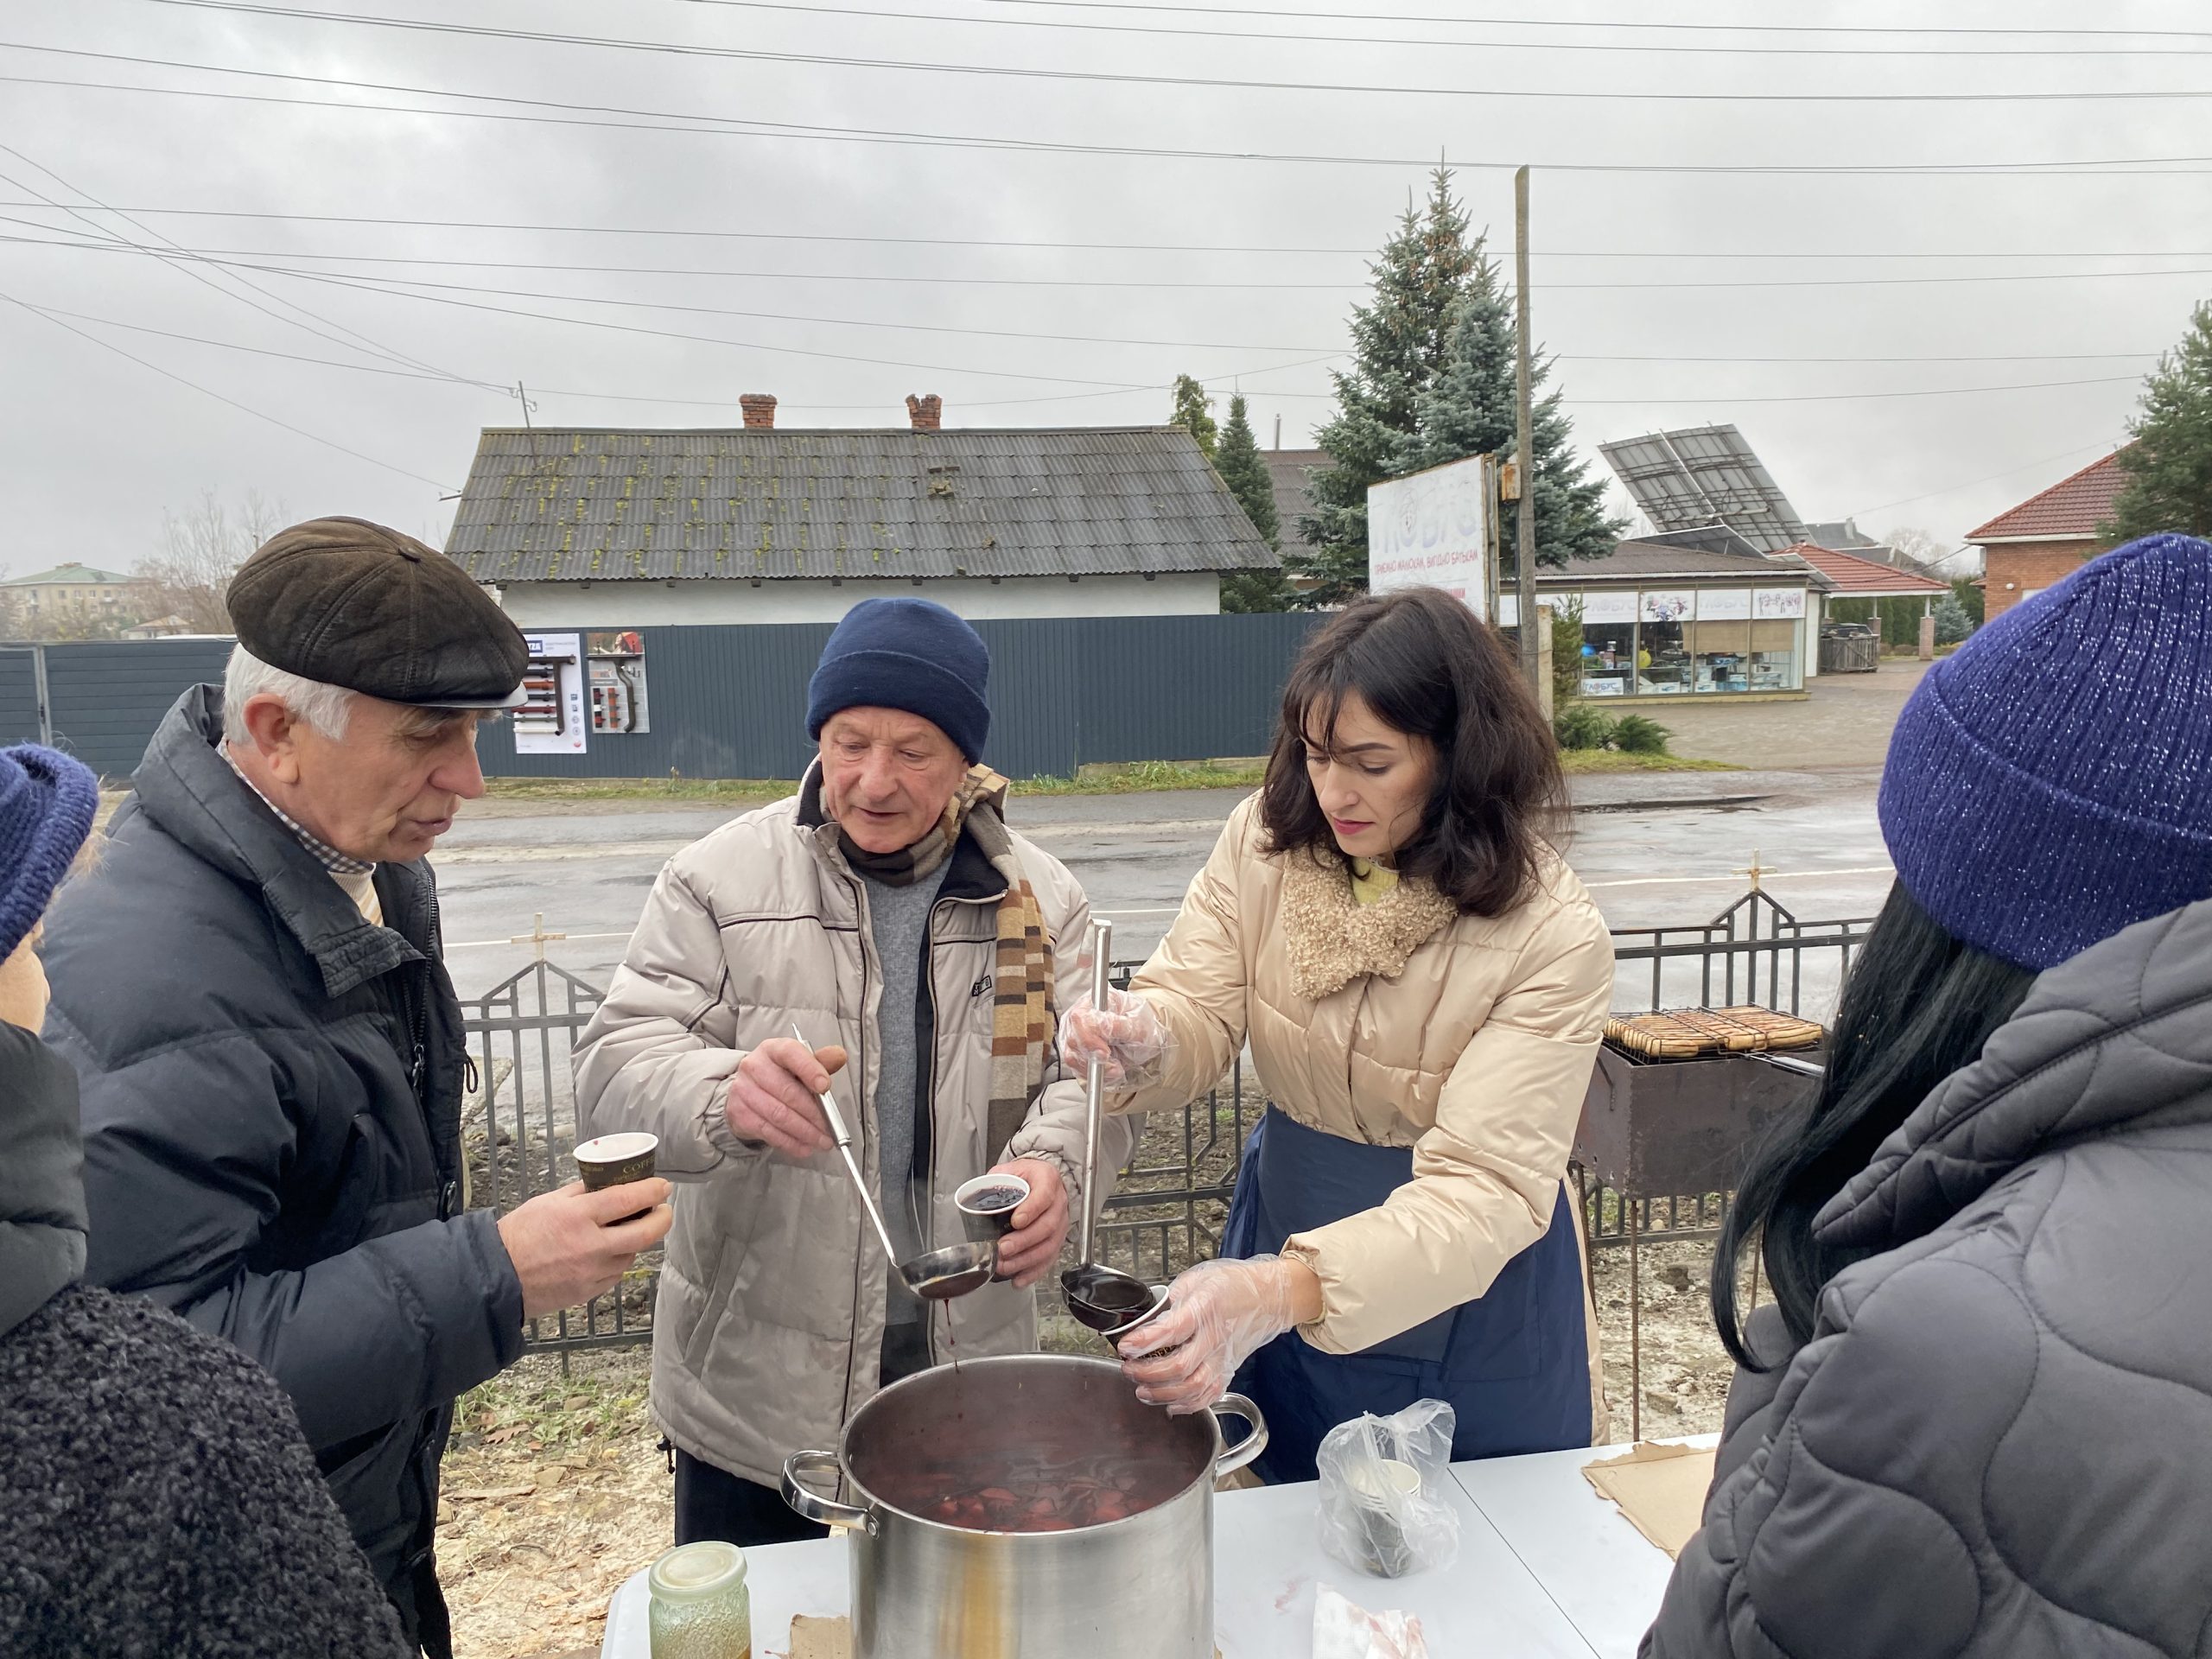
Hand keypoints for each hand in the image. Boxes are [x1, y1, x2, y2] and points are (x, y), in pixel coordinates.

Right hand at [497, 1179, 673, 1319]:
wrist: (497, 1277)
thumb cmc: (518, 1235)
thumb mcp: (548, 1201)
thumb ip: (582, 1193)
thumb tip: (610, 1184)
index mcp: (577, 1217)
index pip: (627, 1200)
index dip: (651, 1191)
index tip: (663, 1186)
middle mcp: (590, 1246)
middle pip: (644, 1233)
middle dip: (662, 1218)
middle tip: (664, 1209)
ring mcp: (591, 1272)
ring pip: (632, 1254)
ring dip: (638, 1240)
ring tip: (631, 1228)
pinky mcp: (589, 1292)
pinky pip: (616, 1273)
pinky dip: (619, 1259)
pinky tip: (611, 1251)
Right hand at [726, 1041, 846, 1157]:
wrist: (746, 1091)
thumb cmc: (777, 1076)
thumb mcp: (798, 1064)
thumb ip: (820, 1062)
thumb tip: (839, 1056)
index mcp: (773, 1049)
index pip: (791, 1054)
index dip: (810, 1070)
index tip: (825, 1087)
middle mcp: (755, 1066)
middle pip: (788, 1091)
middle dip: (814, 1113)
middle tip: (830, 1127)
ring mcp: (744, 1090)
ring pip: (779, 1115)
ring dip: (805, 1131)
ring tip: (821, 1140)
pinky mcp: (740, 1113)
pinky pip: (769, 1131)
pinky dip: (790, 1142)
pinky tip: (804, 1146)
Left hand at [989, 1159, 1068, 1287]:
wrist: (1038, 1181)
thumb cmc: (1023, 1176)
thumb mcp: (1008, 1170)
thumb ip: (994, 1181)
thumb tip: (977, 1197)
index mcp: (1048, 1180)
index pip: (1044, 1195)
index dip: (1032, 1210)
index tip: (1016, 1221)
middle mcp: (1059, 1203)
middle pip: (1048, 1226)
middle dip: (1024, 1241)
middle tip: (1003, 1248)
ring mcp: (1061, 1224)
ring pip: (1049, 1246)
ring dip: (1026, 1260)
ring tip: (1005, 1266)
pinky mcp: (1057, 1241)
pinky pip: (1049, 1260)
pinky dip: (1033, 1272)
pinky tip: (1018, 1280)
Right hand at [1057, 989, 1168, 1088]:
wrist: (1142, 1038)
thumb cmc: (1140, 1025)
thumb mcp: (1138, 1024)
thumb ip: (1119, 1026)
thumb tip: (1103, 1029)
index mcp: (1094, 1001)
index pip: (1079, 1019)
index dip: (1089, 1039)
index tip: (1106, 1052)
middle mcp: (1079, 1017)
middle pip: (1072, 1040)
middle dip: (1095, 1057)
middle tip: (1115, 1062)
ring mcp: (1074, 1035)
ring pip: (1072, 1057)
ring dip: (1096, 1067)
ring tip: (1116, 1065)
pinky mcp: (1074, 1052)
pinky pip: (1076, 1068)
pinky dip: (1094, 1074)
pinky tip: (1109, 1069)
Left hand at [1117, 1254, 1317, 1414]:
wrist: (1269, 1298)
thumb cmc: (1234, 1285)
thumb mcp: (1198, 1278)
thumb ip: (1171, 1298)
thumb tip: (1148, 1317)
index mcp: (1206, 1308)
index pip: (1173, 1330)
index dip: (1145, 1341)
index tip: (1125, 1346)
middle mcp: (1216, 1338)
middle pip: (1180, 1366)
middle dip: (1147, 1372)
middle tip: (1128, 1368)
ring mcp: (1223, 1358)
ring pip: (1193, 1387)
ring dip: (1163, 1394)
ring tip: (1141, 1390)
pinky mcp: (1228, 1371)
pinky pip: (1209, 1396)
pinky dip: (1188, 1405)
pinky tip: (1169, 1404)